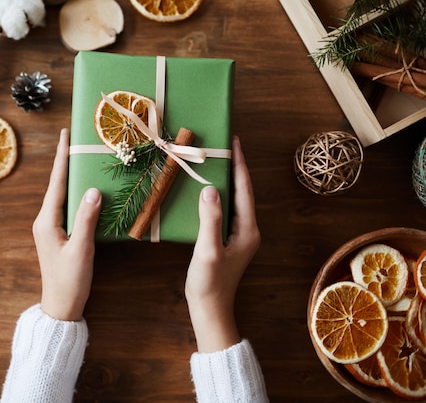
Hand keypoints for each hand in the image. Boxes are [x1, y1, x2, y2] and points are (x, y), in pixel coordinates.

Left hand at [32, 128, 101, 320]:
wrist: (61, 306)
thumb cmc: (70, 281)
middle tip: (75, 140)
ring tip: (81, 158)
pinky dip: (76, 194)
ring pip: (62, 196)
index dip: (62, 158)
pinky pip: (67, 207)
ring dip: (71, 177)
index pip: (56, 184)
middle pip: (57, 185)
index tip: (65, 136)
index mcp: (46, 221)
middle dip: (66, 162)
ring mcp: (51, 228)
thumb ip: (87, 219)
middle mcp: (45, 221)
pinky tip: (85, 189)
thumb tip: (94, 190)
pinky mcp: (59, 235)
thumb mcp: (81, 250)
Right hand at [185, 136, 260, 352]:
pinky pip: (224, 210)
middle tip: (222, 145)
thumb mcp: (208, 251)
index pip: (244, 189)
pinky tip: (205, 190)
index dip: (239, 164)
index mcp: (247, 229)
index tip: (234, 142)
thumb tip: (210, 189)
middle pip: (242, 191)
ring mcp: (237, 235)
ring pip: (233, 200)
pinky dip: (217, 195)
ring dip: (226, 180)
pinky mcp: (227, 240)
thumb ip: (210, 220)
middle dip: (234, 167)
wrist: (210, 310)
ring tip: (214, 161)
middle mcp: (247, 229)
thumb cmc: (209, 283)